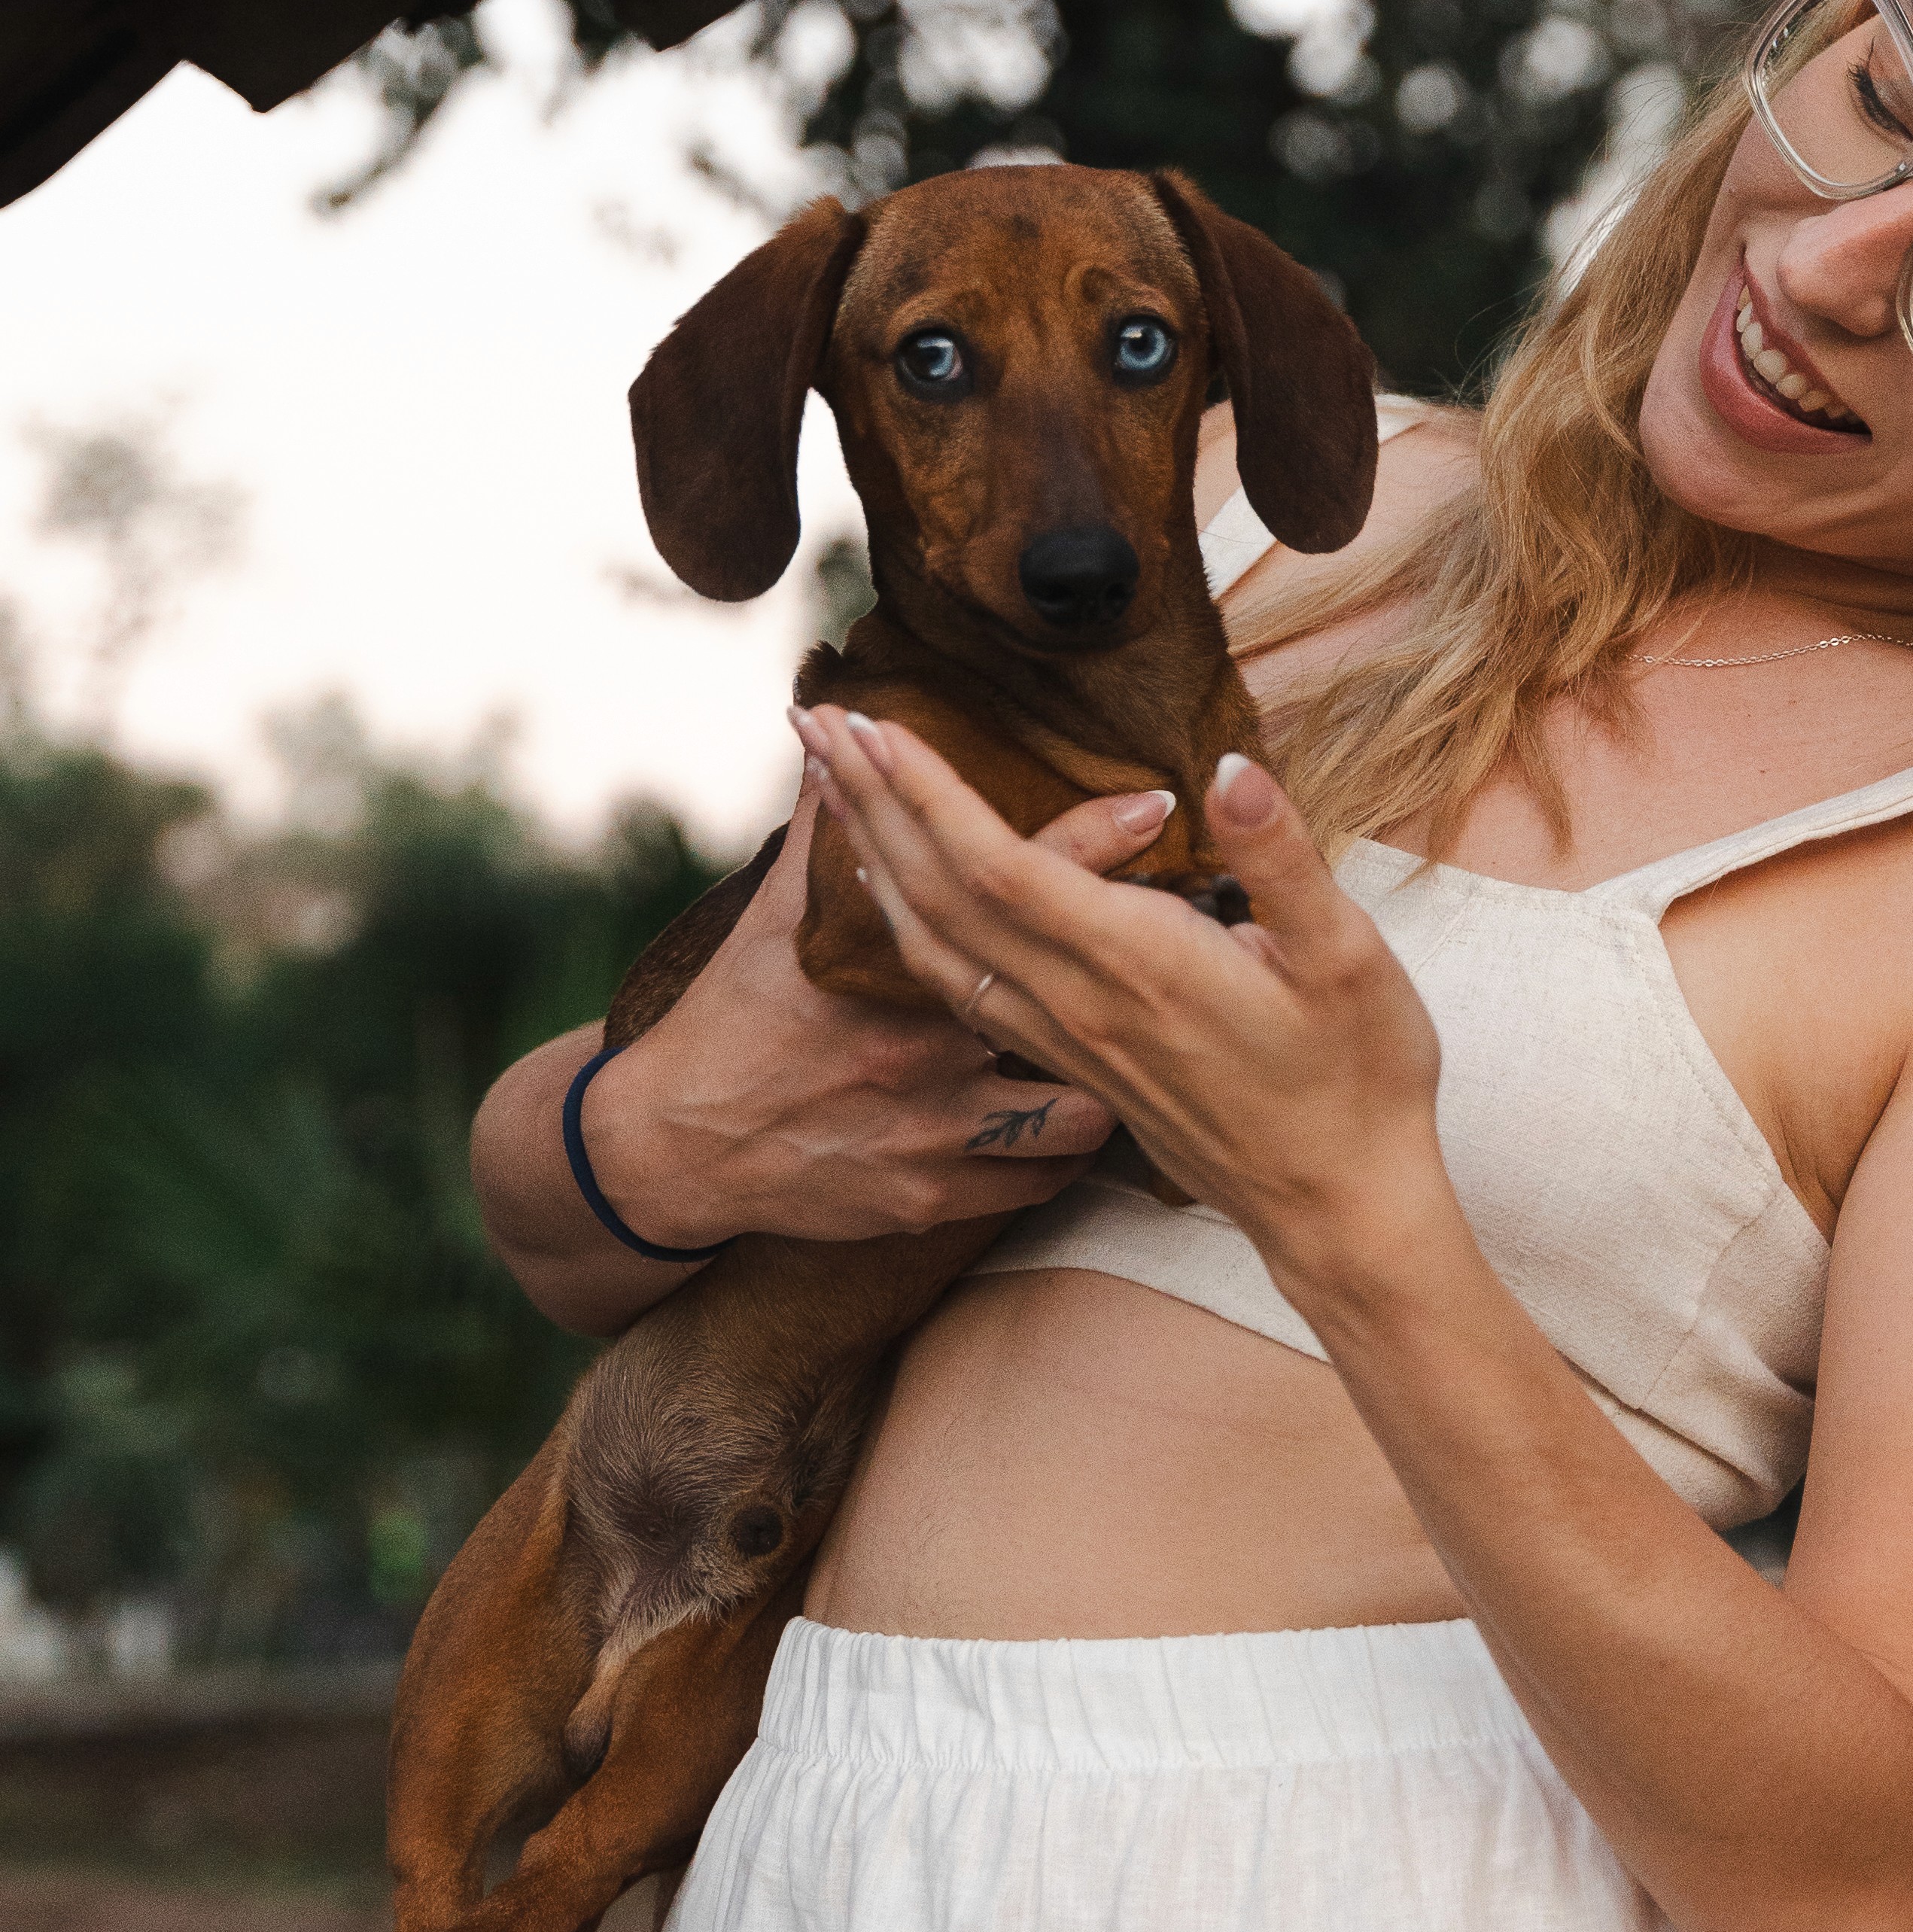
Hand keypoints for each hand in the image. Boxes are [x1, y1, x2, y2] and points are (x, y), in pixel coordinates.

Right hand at [584, 770, 1150, 1248]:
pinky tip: (1089, 1123)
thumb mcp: (776, 919)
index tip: (1159, 804)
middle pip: (1063, 1000)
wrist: (674, 1149)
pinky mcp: (929, 1195)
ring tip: (1143, 1053)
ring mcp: (931, 1128)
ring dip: (1112, 1080)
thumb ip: (826, 835)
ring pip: (1074, 1111)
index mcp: (894, 965)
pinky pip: (1036, 1182)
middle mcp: (922, 1047)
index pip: (1009, 884)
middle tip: (1219, 936)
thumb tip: (833, 737)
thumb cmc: (734, 1017)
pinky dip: (1063, 1153)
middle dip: (1138, 971)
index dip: (1091, 842)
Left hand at [794, 713, 1450, 1314]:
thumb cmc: (1357, 1081)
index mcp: (1140, 965)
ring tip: (830, 785)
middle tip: (815, 721)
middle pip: (941, 895)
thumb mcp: (1349, 959)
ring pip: (934, 945)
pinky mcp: (1071, 1064)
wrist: (1337, 1209)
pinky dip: (908, 924)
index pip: (999, 869)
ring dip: (874, 856)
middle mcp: (1082, 1004)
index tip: (872, 724)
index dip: (927, 794)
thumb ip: (1283, 859)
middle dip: (873, 802)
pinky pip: (960, 986)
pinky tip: (894, 889)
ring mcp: (1067, 1041)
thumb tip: (1230, 769)